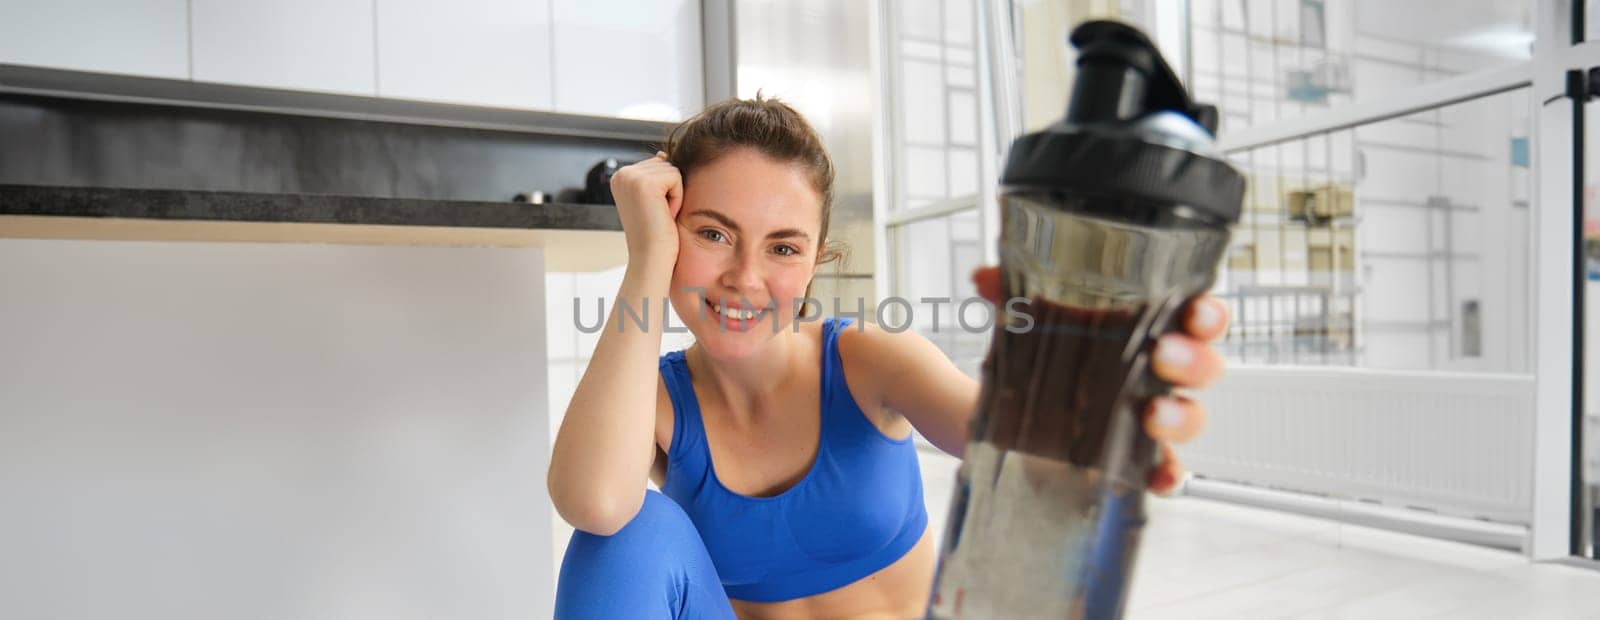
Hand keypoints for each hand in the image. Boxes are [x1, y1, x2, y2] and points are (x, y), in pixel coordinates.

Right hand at [611, 152, 684, 265]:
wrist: (651, 258)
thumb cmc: (657, 234)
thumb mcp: (653, 200)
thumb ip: (655, 175)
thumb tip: (663, 153)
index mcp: (621, 176)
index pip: (658, 165)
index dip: (665, 190)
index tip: (653, 211)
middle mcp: (622, 174)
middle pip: (666, 164)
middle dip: (670, 190)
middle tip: (658, 214)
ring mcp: (631, 177)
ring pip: (673, 170)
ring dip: (674, 195)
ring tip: (661, 215)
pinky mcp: (645, 183)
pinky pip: (677, 177)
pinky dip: (677, 198)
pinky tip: (665, 214)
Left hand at [970, 266, 1226, 494]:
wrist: (1011, 410)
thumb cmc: (1047, 352)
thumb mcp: (1032, 319)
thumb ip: (1015, 295)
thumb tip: (984, 278)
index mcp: (1151, 329)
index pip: (1198, 318)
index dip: (1208, 315)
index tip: (1196, 312)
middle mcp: (1161, 373)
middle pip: (1204, 367)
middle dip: (1194, 361)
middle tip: (1163, 355)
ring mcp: (1151, 417)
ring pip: (1190, 417)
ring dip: (1180, 415)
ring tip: (1152, 413)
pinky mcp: (1134, 458)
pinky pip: (1165, 470)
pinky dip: (1168, 476)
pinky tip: (1160, 478)